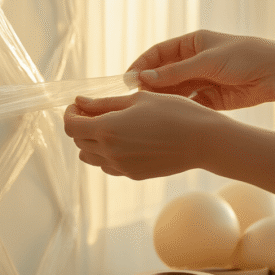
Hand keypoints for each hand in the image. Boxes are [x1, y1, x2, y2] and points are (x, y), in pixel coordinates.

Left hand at [63, 91, 230, 179]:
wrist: (204, 141)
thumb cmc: (174, 113)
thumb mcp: (138, 99)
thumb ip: (104, 103)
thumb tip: (79, 102)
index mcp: (108, 129)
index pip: (70, 126)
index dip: (70, 113)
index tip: (79, 104)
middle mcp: (110, 152)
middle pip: (78, 141)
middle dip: (81, 124)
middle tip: (96, 110)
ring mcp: (121, 167)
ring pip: (89, 156)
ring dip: (91, 141)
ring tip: (110, 125)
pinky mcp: (133, 175)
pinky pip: (107, 166)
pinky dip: (106, 153)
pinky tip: (124, 139)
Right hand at [127, 30, 274, 109]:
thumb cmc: (244, 57)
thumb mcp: (206, 61)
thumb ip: (176, 72)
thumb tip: (145, 78)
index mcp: (192, 44)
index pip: (159, 53)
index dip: (142, 65)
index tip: (129, 79)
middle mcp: (194, 61)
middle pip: (164, 73)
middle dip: (150, 84)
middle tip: (137, 97)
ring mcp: (201, 80)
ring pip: (174, 90)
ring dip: (163, 97)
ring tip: (151, 107)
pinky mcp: (210, 99)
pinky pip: (188, 103)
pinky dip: (179, 108)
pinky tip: (170, 114)